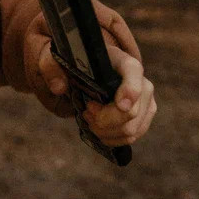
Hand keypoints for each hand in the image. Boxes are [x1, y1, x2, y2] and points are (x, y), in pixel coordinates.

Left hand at [38, 41, 156, 146]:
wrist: (93, 71)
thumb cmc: (79, 64)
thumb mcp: (59, 60)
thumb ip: (52, 68)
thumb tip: (58, 88)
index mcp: (123, 62)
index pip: (133, 72)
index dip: (130, 91)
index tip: (120, 105)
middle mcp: (142, 81)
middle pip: (131, 112)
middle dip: (104, 119)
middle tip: (86, 111)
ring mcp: (147, 101)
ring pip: (131, 128)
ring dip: (105, 131)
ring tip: (89, 118)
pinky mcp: (145, 117)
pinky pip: (132, 136)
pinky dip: (112, 138)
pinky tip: (98, 129)